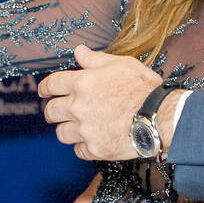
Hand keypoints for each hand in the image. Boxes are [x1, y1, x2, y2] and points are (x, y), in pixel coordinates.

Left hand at [38, 45, 161, 160]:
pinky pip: (79, 150)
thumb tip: (79, 52)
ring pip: (62, 133)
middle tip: (58, 112)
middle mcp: (78, 107)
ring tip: (78, 127)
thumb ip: (95, 59)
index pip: (51, 85)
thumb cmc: (143, 88)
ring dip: (67, 129)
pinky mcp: (96, 149)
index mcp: (81, 84)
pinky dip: (83, 146)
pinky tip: (93, 140)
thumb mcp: (121, 64)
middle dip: (53, 110)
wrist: (159, 116)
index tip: (44, 91)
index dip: (45, 88)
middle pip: (51, 111)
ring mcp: (85, 130)